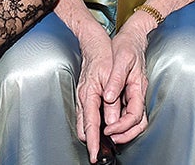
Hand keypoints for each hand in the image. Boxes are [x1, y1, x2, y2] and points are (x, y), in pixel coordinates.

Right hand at [74, 27, 115, 161]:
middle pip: (84, 128)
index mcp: (88, 94)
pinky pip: (87, 114)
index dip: (92, 142)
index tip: (94, 155)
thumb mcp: (112, 74)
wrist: (94, 41)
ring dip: (93, 134)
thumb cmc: (104, 55)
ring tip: (103, 144)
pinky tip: (102, 126)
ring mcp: (82, 96)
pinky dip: (94, 124)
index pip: (90, 125)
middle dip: (92, 141)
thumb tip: (111, 119)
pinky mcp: (85, 94)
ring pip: (84, 122)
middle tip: (102, 152)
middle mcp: (83, 98)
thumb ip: (111, 99)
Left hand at [101, 26, 148, 143]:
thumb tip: (109, 97)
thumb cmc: (127, 46)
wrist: (132, 37)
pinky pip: (129, 113)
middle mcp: (138, 93)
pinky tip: (109, 123)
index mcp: (138, 86)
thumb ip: (116, 79)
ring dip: (124, 131)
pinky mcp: (129, 93)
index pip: (135, 114)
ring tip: (109, 136)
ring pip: (136, 121)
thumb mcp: (121, 59)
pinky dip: (121, 123)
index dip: (122, 126)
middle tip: (109, 139)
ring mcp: (135, 94)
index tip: (108, 130)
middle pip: (139, 123)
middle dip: (125, 134)